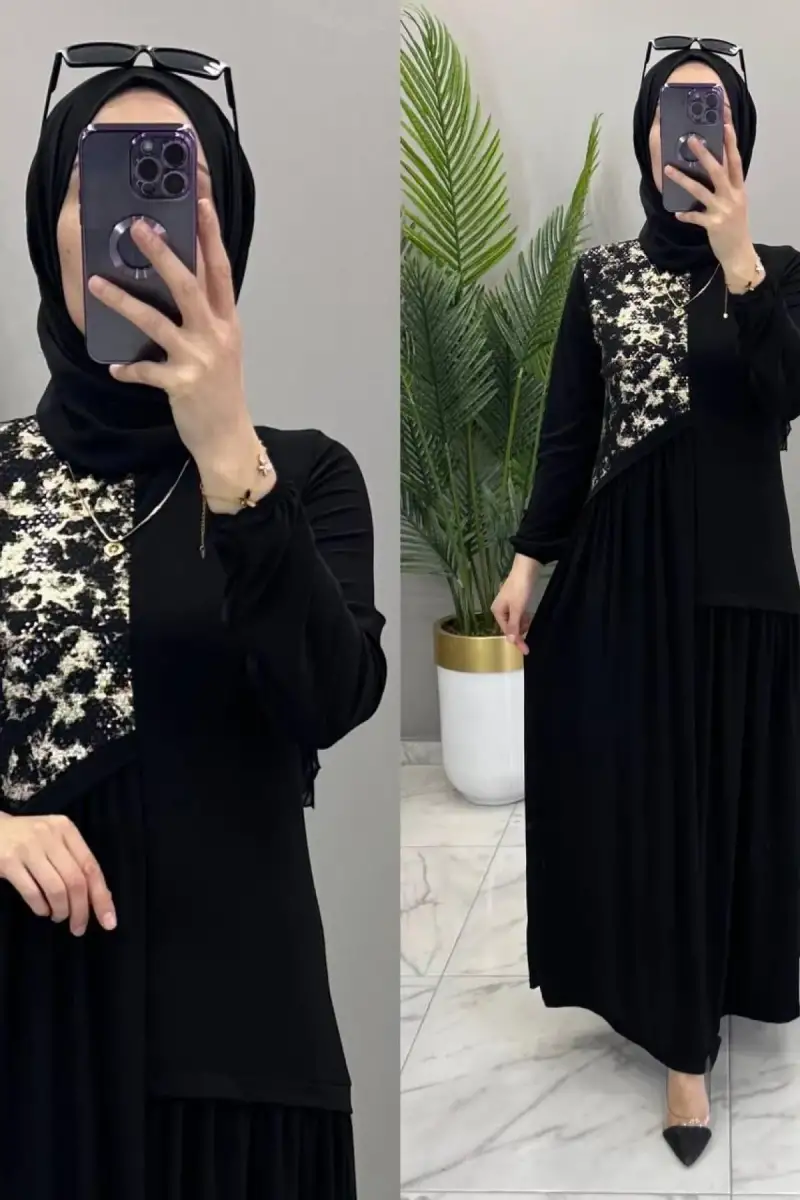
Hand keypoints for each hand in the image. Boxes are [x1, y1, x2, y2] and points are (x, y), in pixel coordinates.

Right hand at [0, 813, 115, 935]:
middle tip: (79, 928)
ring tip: (59, 917)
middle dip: (81, 910)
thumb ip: (75, 861)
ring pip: (56, 889)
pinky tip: (43, 910)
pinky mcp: (8, 861)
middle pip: (76, 881)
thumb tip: (102, 896)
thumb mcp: (54, 839)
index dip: (102, 897)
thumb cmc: (27, 838)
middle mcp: (49, 835)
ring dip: (61, 910)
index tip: (108, 921)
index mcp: (66, 829)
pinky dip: (41, 907)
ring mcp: (28, 848)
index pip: (91, 867)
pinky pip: (32, 892)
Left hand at [87, 198, 252, 464]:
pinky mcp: (181, 384)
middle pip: (189, 285)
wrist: (229, 438)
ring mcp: (199, 359)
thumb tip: (180, 287)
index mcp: (228, 322)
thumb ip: (206, 319)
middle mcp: (216, 335)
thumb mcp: (223, 349)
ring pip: (157, 321)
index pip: (220, 270)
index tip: (200, 203)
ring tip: (98, 283)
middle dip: (163, 255)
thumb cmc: (222, 391)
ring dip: (124, 301)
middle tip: (139, 228)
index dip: (211, 236)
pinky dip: (129, 369)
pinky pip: (146, 370)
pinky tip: (115, 367)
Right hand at [491, 555, 538, 654]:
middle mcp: (500, 609)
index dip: (517, 641)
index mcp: (497, 611)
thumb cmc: (520, 589)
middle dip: (520, 632)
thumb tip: (510, 641)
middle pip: (510, 627)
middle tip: (530, 639)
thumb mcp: (517, 609)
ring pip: (515, 621)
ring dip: (523, 625)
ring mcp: (508, 604)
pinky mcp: (516, 600)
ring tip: (531, 624)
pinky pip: (519, 614)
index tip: (526, 650)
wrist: (527, 567)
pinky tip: (529, 617)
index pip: (507, 631)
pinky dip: (524, 617)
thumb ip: (514, 625)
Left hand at [664, 117, 755, 280]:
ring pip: (700, 190)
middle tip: (692, 140)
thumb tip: (714, 170)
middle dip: (704, 154)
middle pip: (718, 170)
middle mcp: (732, 196)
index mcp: (739, 188)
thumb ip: (727, 187)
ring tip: (668, 169)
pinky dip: (685, 215)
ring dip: (683, 179)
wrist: (738, 252)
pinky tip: (676, 213)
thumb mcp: (736, 202)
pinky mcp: (713, 224)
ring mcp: (723, 210)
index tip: (725, 125)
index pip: (735, 161)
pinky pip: (695, 217)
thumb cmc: (735, 226)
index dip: (731, 143)